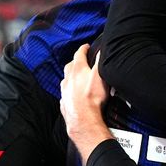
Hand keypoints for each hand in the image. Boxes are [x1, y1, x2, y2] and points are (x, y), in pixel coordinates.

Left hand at [60, 44, 112, 160]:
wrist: (83, 118)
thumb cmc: (92, 97)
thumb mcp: (100, 76)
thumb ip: (100, 61)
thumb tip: (101, 50)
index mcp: (77, 70)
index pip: (79, 54)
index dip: (83, 49)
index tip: (86, 46)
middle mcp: (68, 79)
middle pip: (69, 66)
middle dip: (75, 62)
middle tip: (81, 61)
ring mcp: (64, 91)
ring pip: (66, 80)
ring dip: (70, 76)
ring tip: (77, 77)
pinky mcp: (64, 102)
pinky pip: (65, 93)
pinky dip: (69, 90)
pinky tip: (73, 93)